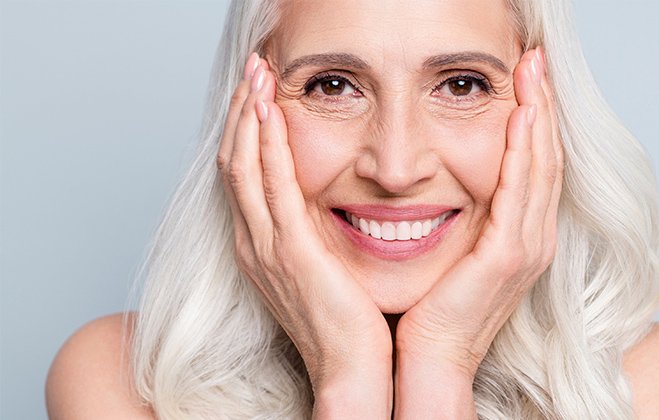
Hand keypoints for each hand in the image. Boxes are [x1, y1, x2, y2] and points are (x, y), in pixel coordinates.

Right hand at [216, 53, 391, 418]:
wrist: (350, 371)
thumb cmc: (345, 324)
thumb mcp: (322, 270)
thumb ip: (313, 235)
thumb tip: (325, 205)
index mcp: (261, 246)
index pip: (244, 175)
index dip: (245, 130)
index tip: (256, 93)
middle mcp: (254, 242)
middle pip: (235, 162)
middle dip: (240, 112)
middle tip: (252, 70)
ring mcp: (268, 247)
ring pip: (245, 166)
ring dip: (248, 116)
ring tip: (256, 75)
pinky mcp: (292, 251)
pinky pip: (273, 186)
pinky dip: (268, 145)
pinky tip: (271, 112)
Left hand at [394, 47, 563, 417]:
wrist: (430, 356)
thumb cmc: (434, 305)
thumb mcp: (454, 250)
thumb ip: (464, 215)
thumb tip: (443, 176)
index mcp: (521, 235)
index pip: (534, 164)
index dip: (535, 118)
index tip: (526, 78)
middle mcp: (534, 237)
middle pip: (545, 156)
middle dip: (542, 103)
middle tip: (535, 59)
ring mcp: (527, 246)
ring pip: (540, 166)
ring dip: (538, 114)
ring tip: (532, 71)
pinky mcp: (509, 256)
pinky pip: (521, 190)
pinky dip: (524, 150)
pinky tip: (520, 115)